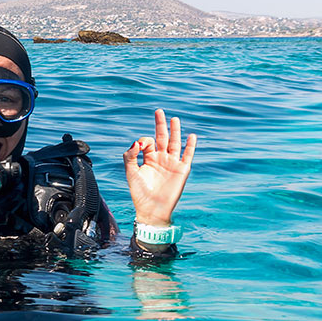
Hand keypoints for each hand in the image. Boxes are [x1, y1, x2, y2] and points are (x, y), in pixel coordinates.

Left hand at [123, 108, 196, 225]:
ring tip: (174, 119)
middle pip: (162, 137)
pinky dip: (190, 146)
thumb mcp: (131, 173)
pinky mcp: (182, 170)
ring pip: (175, 143)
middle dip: (160, 125)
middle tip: (159, 111)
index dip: (144, 141)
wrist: (152, 209)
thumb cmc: (139, 193)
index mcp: (148, 159)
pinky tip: (191, 136)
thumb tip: (136, 142)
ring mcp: (172, 163)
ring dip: (175, 131)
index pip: (148, 142)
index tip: (140, 147)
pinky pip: (187, 155)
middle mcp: (161, 159)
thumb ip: (130, 157)